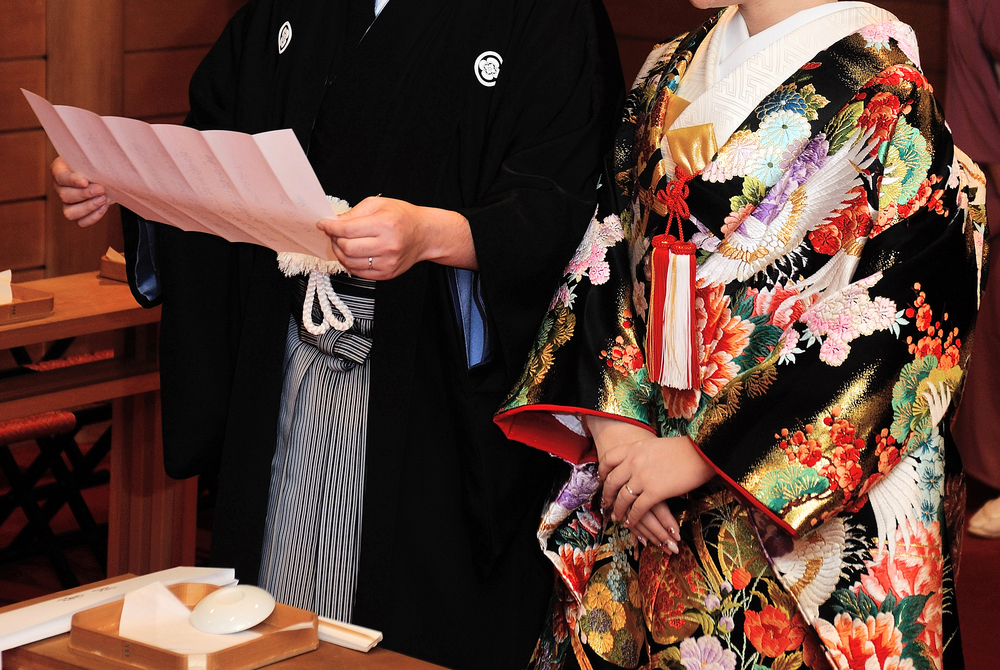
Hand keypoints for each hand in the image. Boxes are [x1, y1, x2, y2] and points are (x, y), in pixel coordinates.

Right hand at [51, 156, 112, 226]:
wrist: (110, 177)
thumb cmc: (101, 163)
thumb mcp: (97, 157)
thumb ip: (96, 156)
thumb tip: (107, 150)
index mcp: (61, 170)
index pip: (60, 177)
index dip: (72, 181)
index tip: (85, 181)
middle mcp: (61, 187)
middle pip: (64, 196)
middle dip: (85, 194)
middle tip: (102, 189)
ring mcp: (68, 203)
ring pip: (70, 213)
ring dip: (88, 207)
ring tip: (103, 199)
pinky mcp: (79, 214)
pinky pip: (81, 222)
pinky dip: (93, 217)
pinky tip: (104, 206)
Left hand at [316, 196, 476, 279]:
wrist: (425, 234)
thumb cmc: (403, 217)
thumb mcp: (378, 205)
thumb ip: (354, 213)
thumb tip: (333, 222)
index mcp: (385, 224)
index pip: (347, 229)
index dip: (330, 227)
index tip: (323, 224)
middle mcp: (387, 245)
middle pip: (347, 248)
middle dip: (334, 240)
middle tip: (333, 233)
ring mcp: (387, 262)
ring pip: (350, 262)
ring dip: (339, 253)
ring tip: (341, 243)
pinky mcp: (386, 274)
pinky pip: (358, 272)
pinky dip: (349, 263)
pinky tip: (350, 254)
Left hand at [585, 415, 714, 552]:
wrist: (702, 451)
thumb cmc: (685, 448)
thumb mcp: (656, 445)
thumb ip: (643, 453)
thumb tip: (638, 460)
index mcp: (634, 448)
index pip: (609, 459)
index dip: (602, 471)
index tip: (601, 480)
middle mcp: (634, 462)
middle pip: (611, 481)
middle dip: (606, 494)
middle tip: (604, 503)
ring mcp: (642, 477)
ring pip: (622, 497)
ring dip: (617, 509)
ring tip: (615, 517)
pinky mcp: (654, 492)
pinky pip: (637, 509)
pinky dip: (632, 518)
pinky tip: (630, 522)